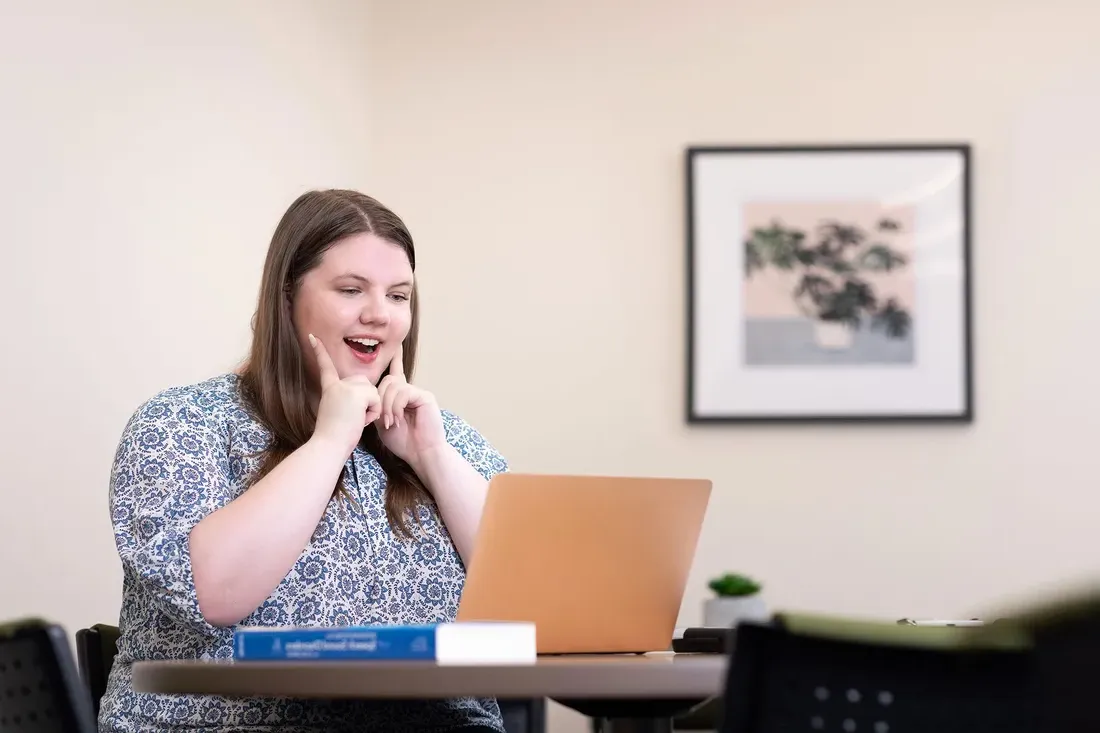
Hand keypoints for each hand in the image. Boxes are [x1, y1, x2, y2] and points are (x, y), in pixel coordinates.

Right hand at [308, 334, 382, 456]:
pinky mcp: (356, 394)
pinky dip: (373, 413)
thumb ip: (344, 399)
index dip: (320, 351)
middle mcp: (336, 385)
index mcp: (329, 389)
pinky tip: (360, 421)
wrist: (329, 445)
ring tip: (356, 420)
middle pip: (364, 384)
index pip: (326, 366)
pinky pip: (376, 399)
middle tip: (353, 418)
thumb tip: (361, 396)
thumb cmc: (333, 437)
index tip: (312, 337)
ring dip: (370, 408)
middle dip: (366, 401)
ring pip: (372, 391)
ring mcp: (346, 387)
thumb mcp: (335, 412)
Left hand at [376, 345, 446, 466]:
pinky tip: (398, 419)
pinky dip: (396, 407)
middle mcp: (410, 392)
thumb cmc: (404, 442)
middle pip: (387, 381)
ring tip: (390, 422)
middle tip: (381, 419)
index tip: (396, 346)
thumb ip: (379, 406)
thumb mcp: (383, 422)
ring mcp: (419, 393)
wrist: (421, 454)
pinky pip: (404, 392)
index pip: (396, 373)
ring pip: (393, 386)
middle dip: (380, 399)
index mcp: (401, 397)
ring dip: (387, 406)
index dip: (396, 359)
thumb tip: (372, 395)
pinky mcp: (425, 397)